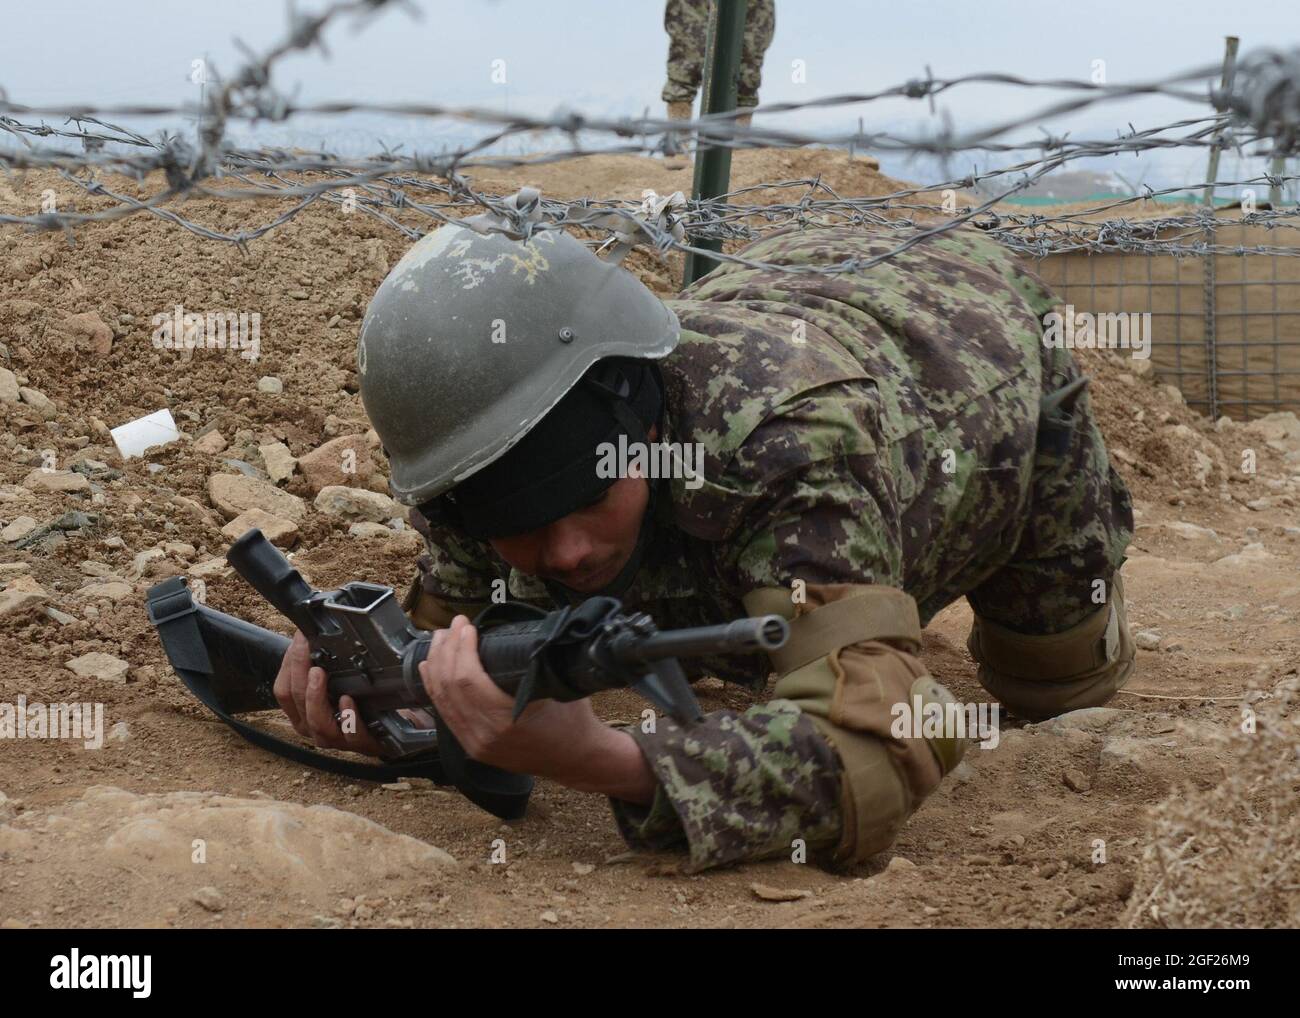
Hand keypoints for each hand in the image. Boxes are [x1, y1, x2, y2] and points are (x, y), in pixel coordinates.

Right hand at [273, 630, 384, 756]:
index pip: (284, 691)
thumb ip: (320, 662)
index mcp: (302, 712)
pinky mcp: (361, 742)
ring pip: (317, 722)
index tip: (300, 639)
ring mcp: (336, 738)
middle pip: (297, 702)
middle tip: (306, 649)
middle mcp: (314, 727)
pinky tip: (347, 699)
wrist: (393, 725)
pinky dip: (348, 715)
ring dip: (315, 696)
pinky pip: (350, 733)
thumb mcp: (337, 679)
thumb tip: (310, 631)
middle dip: (299, 672)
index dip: (289, 664)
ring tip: (318, 673)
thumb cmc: (360, 701)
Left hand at [419, 615, 652, 798]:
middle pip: (449, 687)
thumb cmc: (572, 719)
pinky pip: (445, 714)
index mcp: (505, 720)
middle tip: (453, 625)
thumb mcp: (556, 686)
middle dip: (446, 650)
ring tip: (440, 638)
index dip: (462, 648)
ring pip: (442, 700)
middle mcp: (484, 735)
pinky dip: (434, 688)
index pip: (468, 679)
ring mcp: (475, 744)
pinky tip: (429, 668)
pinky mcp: (472, 747)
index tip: (467, 626)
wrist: (576, 757)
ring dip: (436, 665)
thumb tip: (511, 630)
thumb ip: (532, 662)